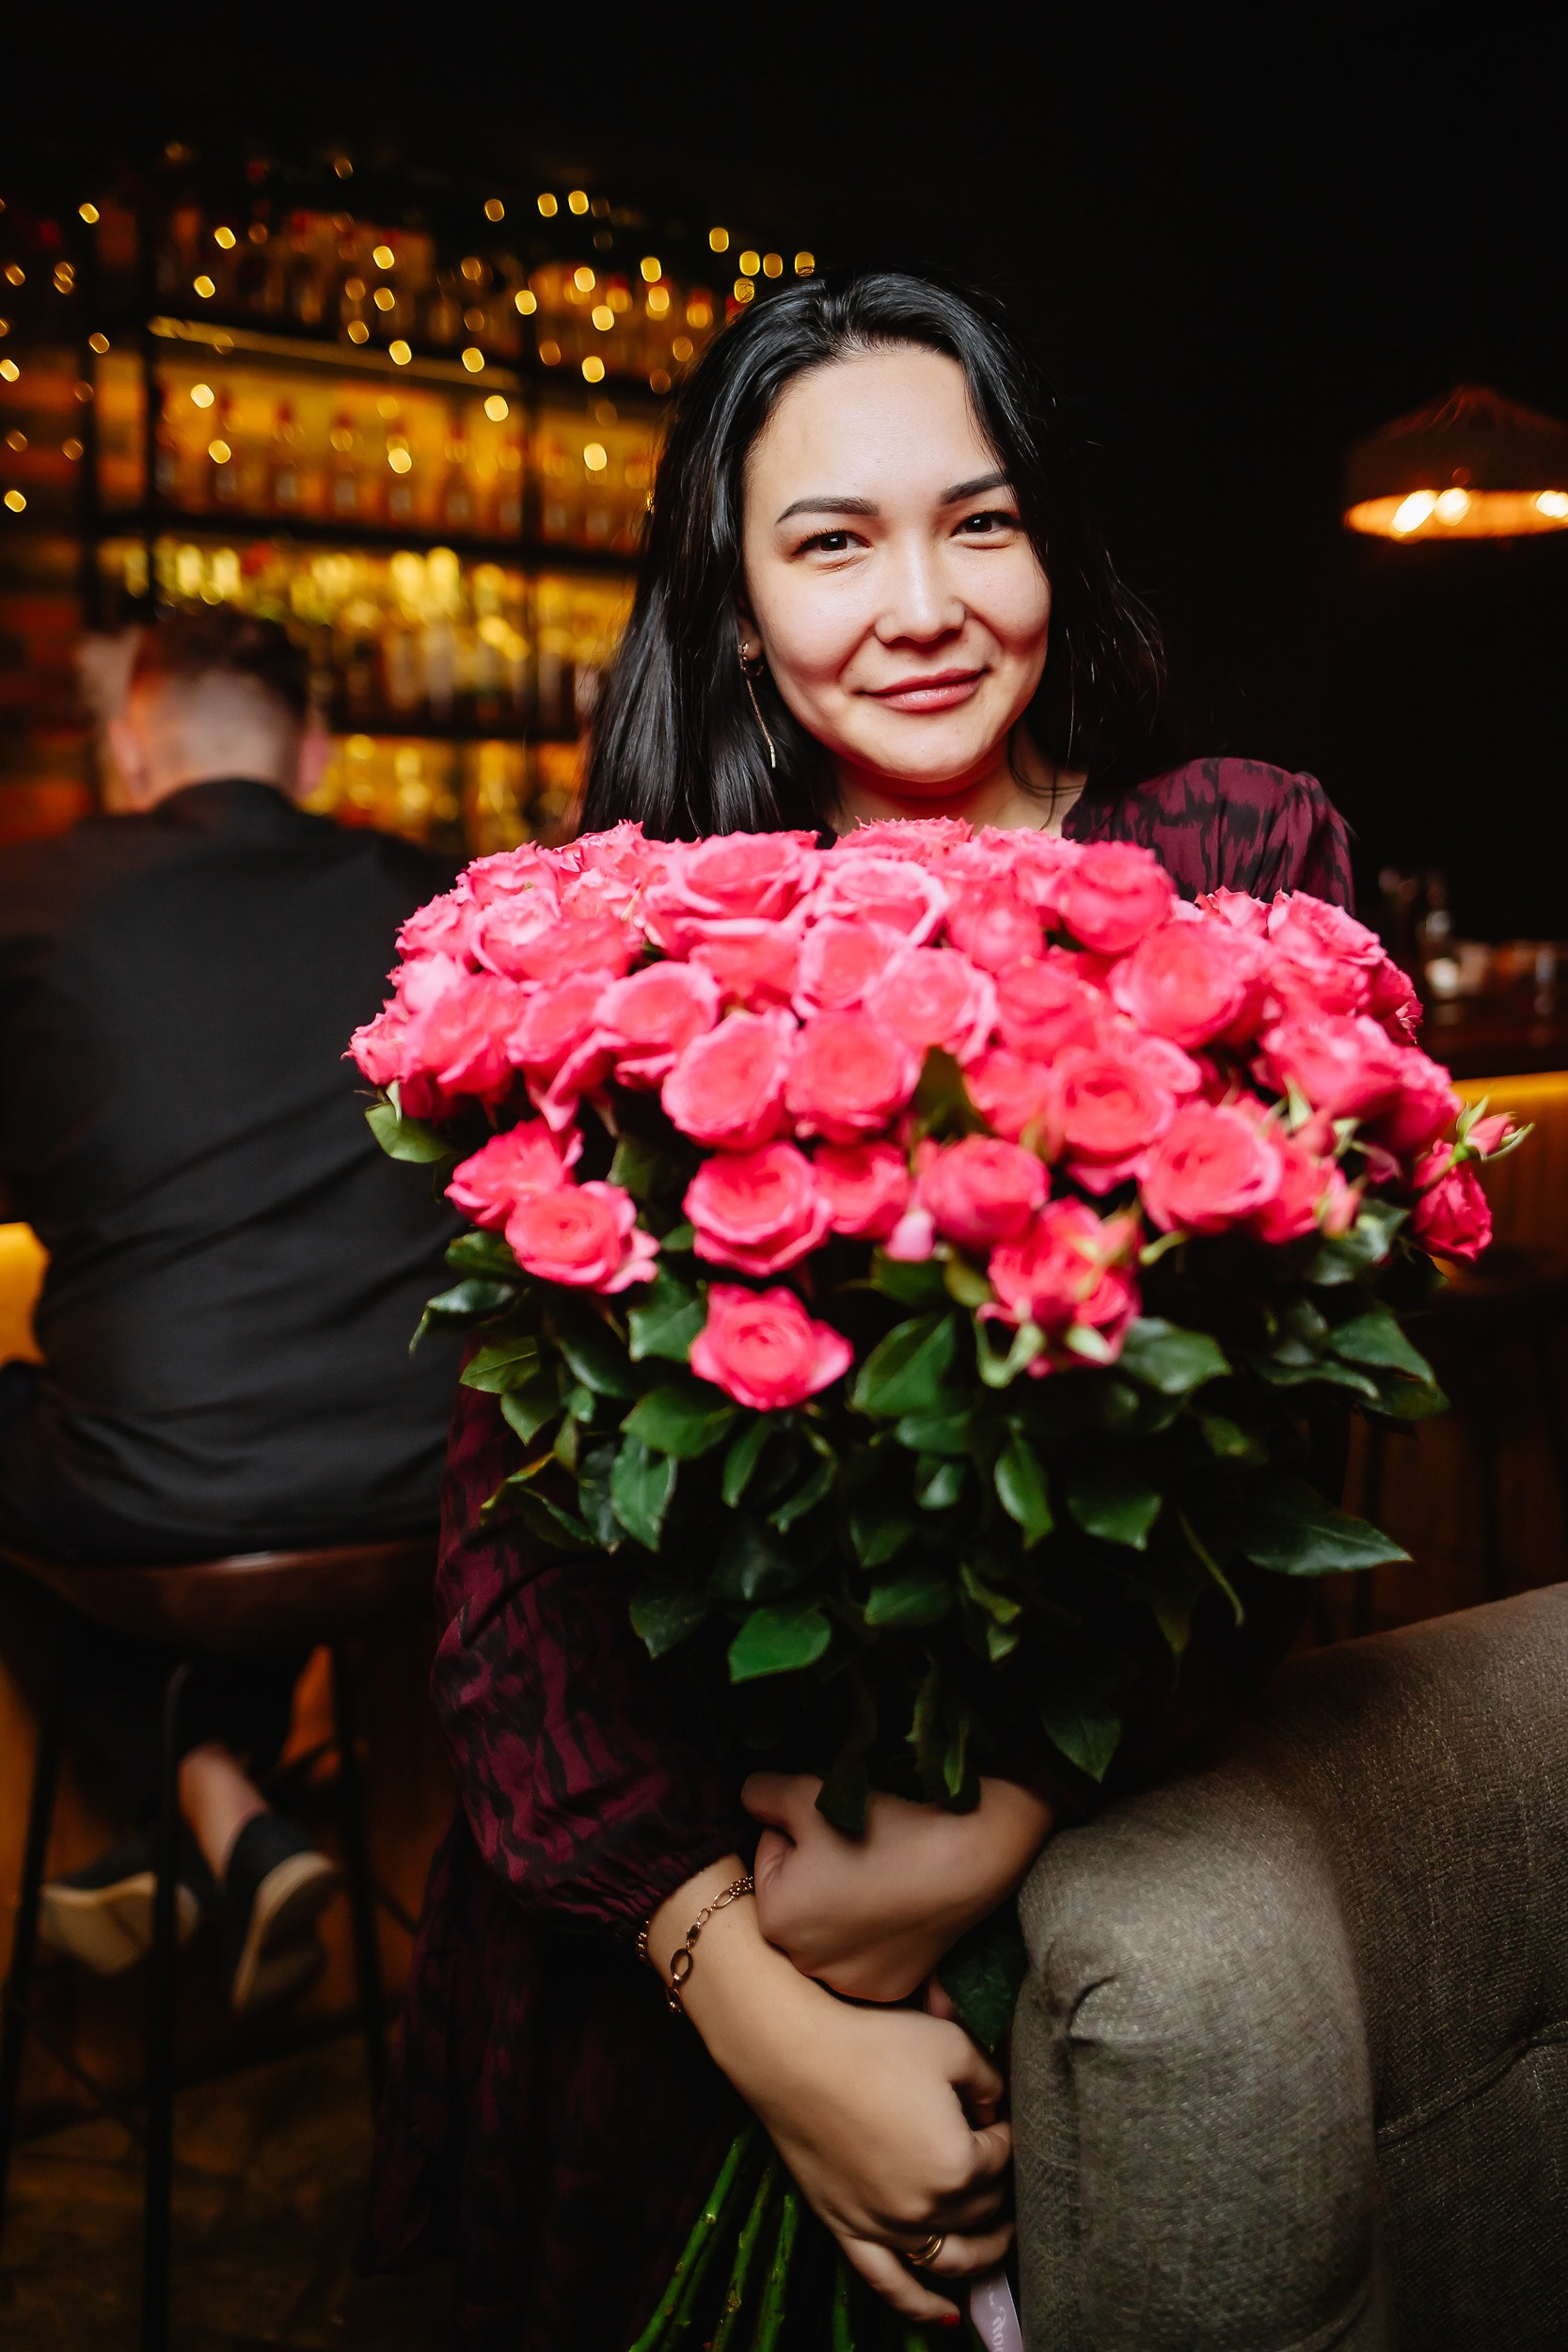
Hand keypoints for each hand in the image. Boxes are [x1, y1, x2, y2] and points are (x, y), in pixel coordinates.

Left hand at [743, 1772, 1051, 2001]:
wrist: (967, 1856)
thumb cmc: (882, 1824)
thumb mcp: (808, 1793)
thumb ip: (762, 1794)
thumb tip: (748, 1797)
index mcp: (775, 1920)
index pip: (768, 1858)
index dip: (798, 1831)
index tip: (834, 1825)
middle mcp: (806, 1965)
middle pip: (796, 1900)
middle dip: (814, 1873)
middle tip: (856, 1847)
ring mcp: (851, 1984)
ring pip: (830, 1931)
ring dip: (842, 1905)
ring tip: (880, 1874)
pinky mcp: (892, 1989)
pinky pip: (866, 1955)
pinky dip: (875, 1934)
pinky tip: (898, 1906)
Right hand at [743, 1986, 1013, 2325]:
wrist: (793, 2054)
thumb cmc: (873, 2042)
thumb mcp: (951, 2046)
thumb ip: (990, 2082)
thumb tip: (996, 2111)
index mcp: (957, 2165)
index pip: (1003, 2157)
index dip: (1003, 2129)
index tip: (993, 2109)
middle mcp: (925, 2209)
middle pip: (982, 2207)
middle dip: (997, 2180)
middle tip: (996, 2155)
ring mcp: (884, 2228)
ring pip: (950, 2258)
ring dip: (983, 2254)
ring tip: (1001, 2241)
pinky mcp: (848, 2230)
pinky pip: (890, 2285)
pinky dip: (922, 2307)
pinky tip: (949, 2315)